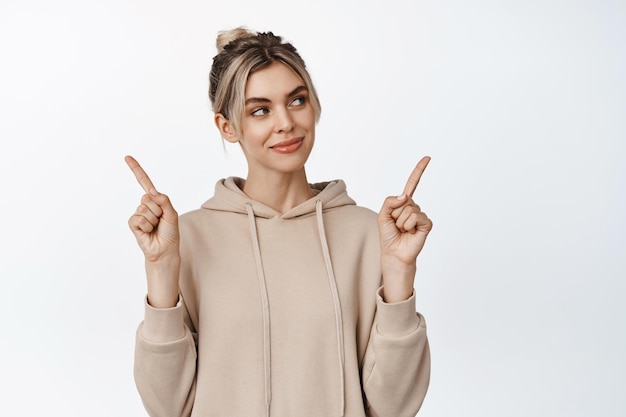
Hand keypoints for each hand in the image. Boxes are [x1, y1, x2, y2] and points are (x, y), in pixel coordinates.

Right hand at [126, 155, 179, 307]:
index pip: (145, 183)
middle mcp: (146, 205)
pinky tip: (148, 232)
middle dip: (158, 210)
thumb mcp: (172, 214)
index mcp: (156, 200)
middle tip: (161, 221)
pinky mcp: (133, 223)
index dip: (136, 170)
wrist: (165, 250)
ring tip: (155, 228)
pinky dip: (146, 226)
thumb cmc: (170, 232)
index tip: (127, 157)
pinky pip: (138, 218)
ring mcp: (138, 214)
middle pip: (149, 198)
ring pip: (145, 209)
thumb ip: (163, 200)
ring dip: (153, 220)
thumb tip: (151, 191)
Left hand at [377, 156, 432, 300]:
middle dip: (395, 214)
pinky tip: (410, 233)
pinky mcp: (427, 224)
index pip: (412, 184)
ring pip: (408, 209)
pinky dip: (409, 226)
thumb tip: (405, 196)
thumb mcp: (382, 215)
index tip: (428, 158)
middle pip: (403, 200)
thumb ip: (390, 201)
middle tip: (397, 226)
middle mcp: (414, 207)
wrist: (394, 253)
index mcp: (403, 203)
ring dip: (401, 222)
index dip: (419, 171)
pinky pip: (415, 217)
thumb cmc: (388, 236)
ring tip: (402, 231)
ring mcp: (421, 215)